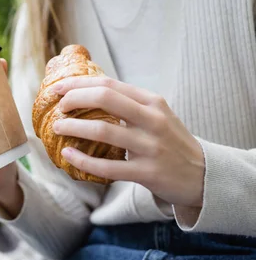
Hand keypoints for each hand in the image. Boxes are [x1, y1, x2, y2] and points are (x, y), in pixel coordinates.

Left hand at [51, 76, 204, 207]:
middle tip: (58, 107)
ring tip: (57, 128)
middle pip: (105, 99)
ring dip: (73, 128)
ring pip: (102, 131)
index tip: (58, 88)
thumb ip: (129, 103)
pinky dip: (83, 160)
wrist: (202, 175)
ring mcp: (150, 146)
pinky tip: (68, 155)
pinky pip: (107, 167)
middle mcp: (152, 120)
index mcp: (152, 101)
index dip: (79, 84)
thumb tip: (88, 91)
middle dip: (74, 99)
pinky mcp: (147, 173)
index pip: (109, 84)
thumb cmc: (171, 141)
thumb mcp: (157, 114)